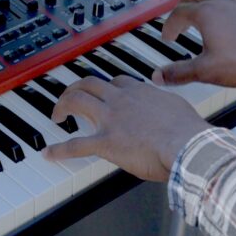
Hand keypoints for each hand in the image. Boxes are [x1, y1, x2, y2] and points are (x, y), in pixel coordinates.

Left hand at [42, 76, 209, 181]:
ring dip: (62, 106)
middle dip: (75, 88)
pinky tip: (48, 153)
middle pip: (90, 83)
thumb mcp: (178, 107)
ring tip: (57, 115)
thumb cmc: (188, 130)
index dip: (104, 86)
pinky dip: (59, 150)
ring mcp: (111, 120)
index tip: (102, 92)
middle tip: (70, 97)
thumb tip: (168, 110)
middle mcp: (121, 100)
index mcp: (140, 91)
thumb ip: (166, 105)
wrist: (187, 144)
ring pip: (77, 102)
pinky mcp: (106, 143)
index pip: (115, 82)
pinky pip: (76, 145)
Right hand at [152, 0, 235, 86]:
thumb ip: (181, 73)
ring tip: (199, 11)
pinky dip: (220, 1)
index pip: (177, 13)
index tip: (168, 38)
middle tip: (179, 20)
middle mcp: (219, 2)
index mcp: (205, 13)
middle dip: (181, 4)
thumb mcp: (208, 71)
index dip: (169, 27)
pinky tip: (225, 16)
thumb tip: (158, 76)